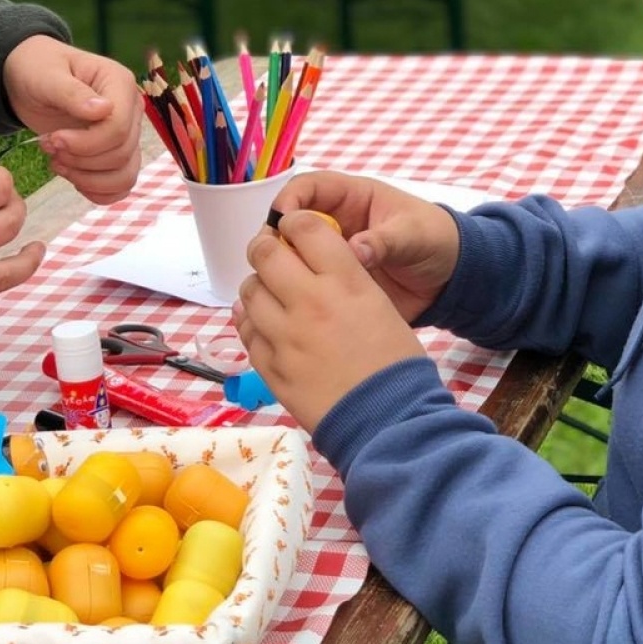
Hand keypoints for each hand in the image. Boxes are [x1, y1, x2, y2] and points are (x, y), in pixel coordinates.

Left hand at [1, 35, 141, 203]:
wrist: (27, 80)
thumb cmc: (36, 69)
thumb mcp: (46, 76)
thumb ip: (71, 93)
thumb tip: (103, 110)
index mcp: (120, 83)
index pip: (119, 128)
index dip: (87, 143)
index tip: (53, 139)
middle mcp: (131, 110)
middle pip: (121, 153)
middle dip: (81, 160)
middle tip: (49, 147)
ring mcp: (127, 133)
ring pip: (126, 174)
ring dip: (88, 178)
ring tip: (57, 163)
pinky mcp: (116, 152)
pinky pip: (121, 184)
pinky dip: (98, 191)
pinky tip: (72, 179)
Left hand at [234, 212, 429, 430]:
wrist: (389, 422)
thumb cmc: (396, 364)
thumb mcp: (380, 305)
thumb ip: (344, 279)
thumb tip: (311, 265)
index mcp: (345, 281)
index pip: (303, 226)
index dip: (294, 221)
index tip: (293, 229)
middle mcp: (310, 301)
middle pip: (265, 252)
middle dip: (265, 246)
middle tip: (271, 254)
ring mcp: (285, 336)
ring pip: (249, 292)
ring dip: (257, 286)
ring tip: (269, 293)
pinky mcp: (270, 368)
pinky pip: (247, 332)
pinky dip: (250, 322)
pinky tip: (261, 323)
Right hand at [265, 171, 459, 322]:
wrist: (451, 280)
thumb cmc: (436, 240)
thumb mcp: (414, 235)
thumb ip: (385, 240)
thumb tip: (357, 251)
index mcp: (353, 197)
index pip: (309, 187)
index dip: (290, 199)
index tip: (282, 221)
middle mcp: (336, 223)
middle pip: (290, 222)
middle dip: (276, 235)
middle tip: (269, 257)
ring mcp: (333, 254)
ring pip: (293, 254)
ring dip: (281, 265)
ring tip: (274, 283)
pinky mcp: (335, 281)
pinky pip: (309, 283)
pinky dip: (296, 290)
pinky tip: (288, 303)